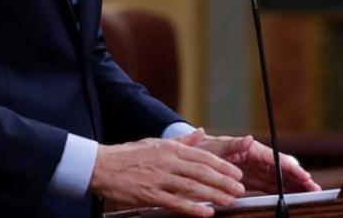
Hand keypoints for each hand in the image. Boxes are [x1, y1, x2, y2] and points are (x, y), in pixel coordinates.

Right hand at [90, 129, 246, 216]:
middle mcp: (167, 162)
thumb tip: (200, 133)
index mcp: (169, 149)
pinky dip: (193, 208)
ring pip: (192, 187)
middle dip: (224, 181)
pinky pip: (176, 202)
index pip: (202, 157)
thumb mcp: (155, 142)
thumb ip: (180, 141)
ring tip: (230, 200)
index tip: (236, 173)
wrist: (102, 166)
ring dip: (214, 195)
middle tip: (240, 189)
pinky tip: (206, 213)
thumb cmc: (128, 155)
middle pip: (201, 172)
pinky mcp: (150, 195)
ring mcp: (159, 179)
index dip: (222, 166)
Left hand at [191, 129, 322, 193]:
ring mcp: (252, 169)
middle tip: (315, 188)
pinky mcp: (248, 180)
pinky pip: (267, 186)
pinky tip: (291, 197)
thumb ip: (232, 144)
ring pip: (277, 179)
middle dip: (298, 178)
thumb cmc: (203, 148)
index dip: (290, 168)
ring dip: (293, 186)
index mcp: (249, 149)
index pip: (274, 159)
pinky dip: (280, 191)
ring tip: (309, 194)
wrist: (191, 156)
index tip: (304, 175)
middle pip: (280, 170)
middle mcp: (254, 158)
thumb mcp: (215, 146)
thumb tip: (249, 138)